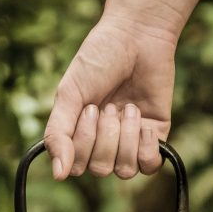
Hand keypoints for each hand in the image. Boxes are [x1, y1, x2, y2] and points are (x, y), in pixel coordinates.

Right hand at [42, 13, 177, 179]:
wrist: (136, 36)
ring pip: (124, 171)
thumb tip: (58, 175)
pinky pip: (150, 166)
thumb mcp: (69, 95)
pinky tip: (144, 125)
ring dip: (125, 139)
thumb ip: (58, 135)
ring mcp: (128, 142)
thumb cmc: (97, 61)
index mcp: (76, 135)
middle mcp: (101, 144)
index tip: (89, 108)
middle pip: (100, 168)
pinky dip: (147, 149)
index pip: (76, 167)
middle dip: (105, 136)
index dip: (83, 143)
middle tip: (109, 104)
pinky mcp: (154, 137)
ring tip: (128, 109)